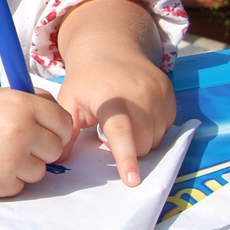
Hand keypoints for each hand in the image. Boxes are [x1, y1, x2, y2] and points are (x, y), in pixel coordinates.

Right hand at [0, 88, 72, 198]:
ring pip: (40, 172)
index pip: (64, 123)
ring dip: (25, 166)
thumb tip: (61, 120)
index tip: (48, 132)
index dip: (58, 129)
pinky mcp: (1, 185)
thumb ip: (32, 104)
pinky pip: (20, 186)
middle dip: (42, 149)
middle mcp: (20, 132)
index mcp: (21, 105)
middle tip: (19, 144)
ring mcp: (12, 161)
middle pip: (56, 149)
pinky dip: (8, 179)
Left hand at [56, 51, 176, 186]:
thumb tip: (59, 160)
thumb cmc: (85, 80)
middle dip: (127, 149)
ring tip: (122, 123)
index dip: (126, 158)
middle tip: (108, 132)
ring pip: (156, 138)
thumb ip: (67, 133)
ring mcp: (157, 93)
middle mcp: (138, 94)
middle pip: (141, 143)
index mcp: (110, 98)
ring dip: (141, 141)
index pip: (121, 133)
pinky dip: (153, 129)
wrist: (109, 48)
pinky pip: (167, 127)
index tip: (132, 180)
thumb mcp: (69, 102)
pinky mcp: (169, 93)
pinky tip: (137, 116)